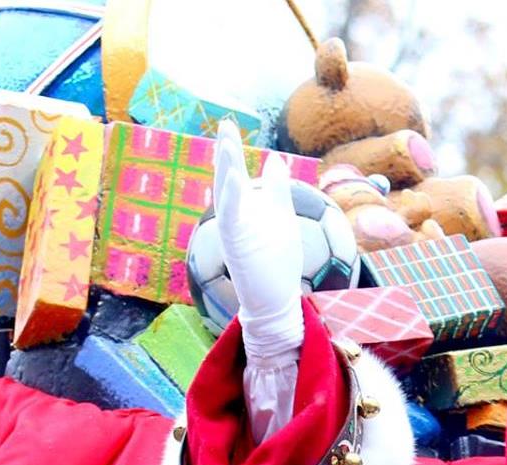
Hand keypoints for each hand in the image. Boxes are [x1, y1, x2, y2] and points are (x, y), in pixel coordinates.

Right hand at [212, 119, 302, 361]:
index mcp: (245, 207)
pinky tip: (234, 180)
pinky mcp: (234, 245)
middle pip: (227, 179)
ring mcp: (232, 230)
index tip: (229, 124)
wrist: (276, 297)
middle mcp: (234, 216)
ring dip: (225, 170)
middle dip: (226, 153)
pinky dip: (230, 199)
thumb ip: (276, 187)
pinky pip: (229, 219)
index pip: (236, 173)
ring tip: (226, 145)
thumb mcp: (281, 214)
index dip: (232, 149)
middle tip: (225, 127)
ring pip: (225, 195)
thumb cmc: (277, 258)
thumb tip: (275, 158)